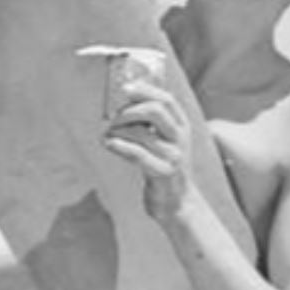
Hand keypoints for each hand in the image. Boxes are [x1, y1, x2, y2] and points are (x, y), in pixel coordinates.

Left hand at [102, 70, 190, 219]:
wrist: (176, 202)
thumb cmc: (163, 166)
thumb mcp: (166, 140)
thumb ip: (153, 121)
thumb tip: (128, 94)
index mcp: (182, 126)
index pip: (166, 99)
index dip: (145, 89)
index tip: (125, 87)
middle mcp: (180, 138)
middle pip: (155, 110)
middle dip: (128, 110)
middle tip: (113, 118)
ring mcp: (173, 156)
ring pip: (140, 133)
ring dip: (117, 130)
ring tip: (107, 134)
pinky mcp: (162, 173)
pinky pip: (136, 154)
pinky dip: (118, 146)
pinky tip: (108, 143)